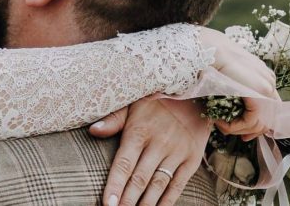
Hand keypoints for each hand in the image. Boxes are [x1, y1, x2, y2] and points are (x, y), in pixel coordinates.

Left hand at [89, 98, 210, 205]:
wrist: (197, 94)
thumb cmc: (156, 102)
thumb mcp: (133, 104)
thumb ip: (113, 119)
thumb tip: (93, 130)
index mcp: (139, 131)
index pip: (124, 164)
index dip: (114, 185)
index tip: (107, 204)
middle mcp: (158, 144)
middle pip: (139, 179)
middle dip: (126, 201)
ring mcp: (177, 153)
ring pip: (157, 185)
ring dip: (145, 204)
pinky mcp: (192, 160)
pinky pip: (178, 185)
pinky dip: (167, 201)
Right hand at [199, 28, 279, 140]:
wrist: (209, 51)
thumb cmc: (213, 62)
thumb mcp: (231, 78)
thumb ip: (240, 92)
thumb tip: (239, 112)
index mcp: (265, 77)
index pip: (272, 108)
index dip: (260, 124)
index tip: (246, 132)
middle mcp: (270, 82)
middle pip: (271, 118)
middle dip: (254, 131)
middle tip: (241, 137)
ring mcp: (266, 87)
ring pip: (261, 123)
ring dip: (240, 129)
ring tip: (222, 125)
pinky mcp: (259, 95)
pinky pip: (252, 121)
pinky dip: (235, 126)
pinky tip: (221, 122)